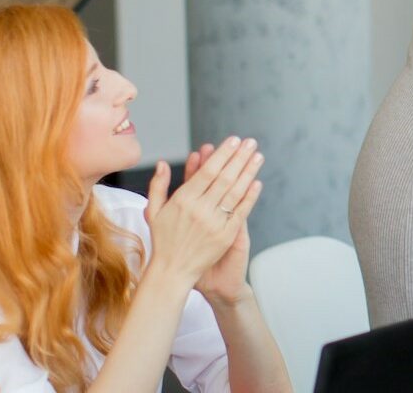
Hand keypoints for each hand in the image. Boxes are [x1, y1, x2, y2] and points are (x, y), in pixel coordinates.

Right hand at [142, 136, 264, 290]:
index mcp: (182, 200)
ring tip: (258, 157)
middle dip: (239, 158)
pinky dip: (250, 197)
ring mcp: (214, 223)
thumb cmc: (163, 240)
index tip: (234, 141)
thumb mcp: (154, 211)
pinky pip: (240, 212)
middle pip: (225, 178)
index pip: (207, 171)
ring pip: (235, 192)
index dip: (222, 155)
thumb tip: (163, 163)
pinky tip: (257, 183)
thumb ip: (158, 186)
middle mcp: (199, 209)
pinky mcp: (225, 236)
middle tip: (251, 143)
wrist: (172, 272)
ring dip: (248, 173)